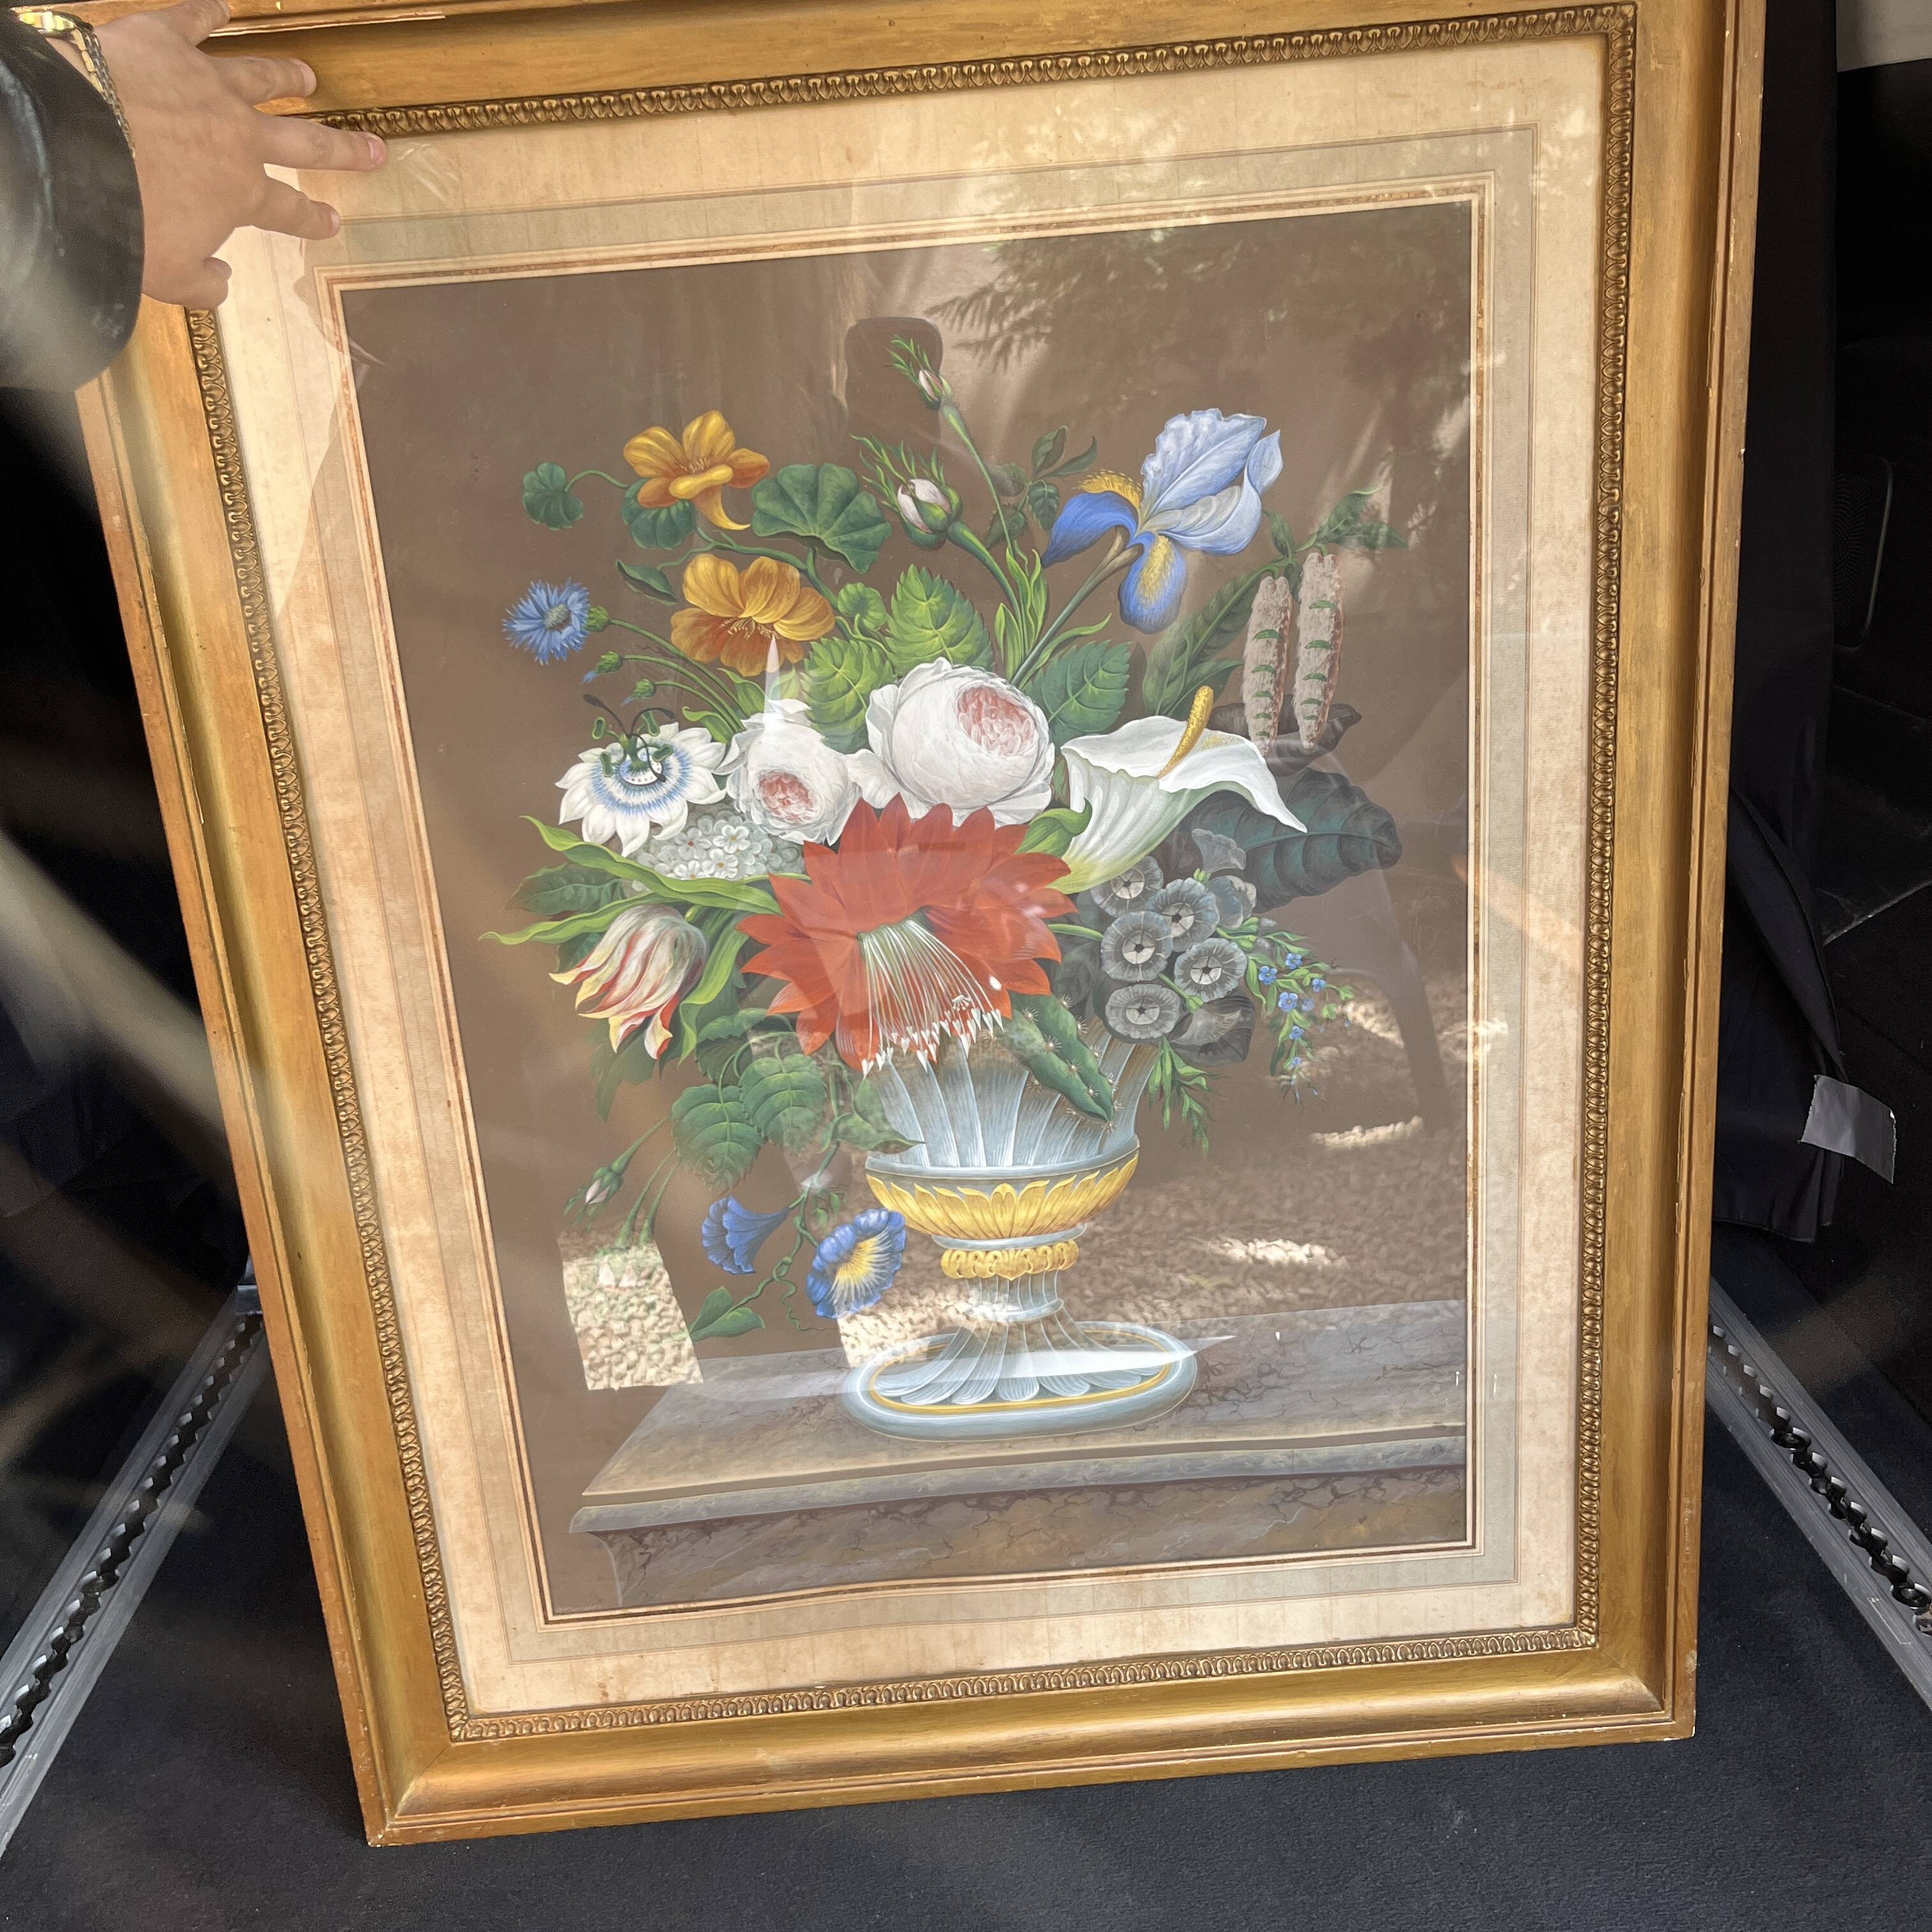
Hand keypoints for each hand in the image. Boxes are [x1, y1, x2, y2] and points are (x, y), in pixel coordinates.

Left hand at [92, 0, 385, 307]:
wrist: (78, 150)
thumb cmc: (127, 221)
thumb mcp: (167, 272)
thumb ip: (201, 282)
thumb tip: (222, 283)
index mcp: (240, 193)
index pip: (288, 209)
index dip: (313, 219)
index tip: (333, 221)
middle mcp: (238, 136)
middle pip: (303, 142)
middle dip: (342, 149)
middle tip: (373, 149)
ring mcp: (206, 85)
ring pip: (259, 78)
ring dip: (285, 76)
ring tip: (307, 75)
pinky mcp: (164, 43)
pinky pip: (191, 22)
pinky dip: (207, 12)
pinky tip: (221, 6)